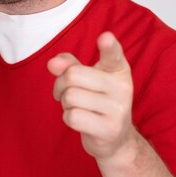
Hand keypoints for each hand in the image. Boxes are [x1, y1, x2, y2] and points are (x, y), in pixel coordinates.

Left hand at [47, 32, 134, 160]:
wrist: (115, 139)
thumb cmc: (97, 101)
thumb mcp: (87, 78)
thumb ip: (69, 65)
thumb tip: (52, 63)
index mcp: (118, 70)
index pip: (114, 55)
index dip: (109, 45)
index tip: (105, 37)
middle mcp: (122, 87)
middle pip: (73, 75)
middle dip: (61, 84)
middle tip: (66, 92)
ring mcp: (118, 110)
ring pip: (70, 96)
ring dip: (65, 103)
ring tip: (77, 106)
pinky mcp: (109, 130)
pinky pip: (73, 117)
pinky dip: (68, 117)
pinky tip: (81, 120)